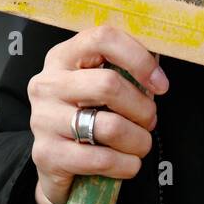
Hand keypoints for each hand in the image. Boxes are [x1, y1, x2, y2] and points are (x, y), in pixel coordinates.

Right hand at [27, 25, 169, 203]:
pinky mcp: (46, 154)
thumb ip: (123, 71)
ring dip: (139, 140)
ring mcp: (43, 119)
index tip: (160, 84)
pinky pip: (101, 159)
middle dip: (142, 108)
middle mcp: (47, 84)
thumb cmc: (86, 114)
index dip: (139, 59)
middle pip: (109, 84)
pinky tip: (129, 163)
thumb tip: (157, 74)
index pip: (103, 38)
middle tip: (150, 120)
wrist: (55, 162)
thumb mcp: (98, 84)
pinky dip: (126, 164)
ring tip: (141, 144)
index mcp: (63, 57)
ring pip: (110, 126)